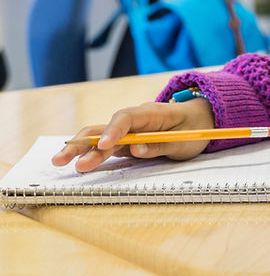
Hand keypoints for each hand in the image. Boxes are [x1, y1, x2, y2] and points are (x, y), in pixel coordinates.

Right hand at [51, 98, 214, 171]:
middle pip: (105, 127)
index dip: (112, 131)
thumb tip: (137, 151)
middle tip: (64, 158)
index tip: (103, 145)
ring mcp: (130, 131)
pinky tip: (77, 162)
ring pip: (102, 138)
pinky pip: (109, 147)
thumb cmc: (194, 128)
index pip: (126, 117)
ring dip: (83, 151)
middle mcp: (135, 120)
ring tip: (62, 163)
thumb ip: (161, 146)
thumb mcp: (185, 140)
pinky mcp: (129, 142)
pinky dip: (93, 154)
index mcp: (151, 113)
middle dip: (84, 142)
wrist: (201, 120)